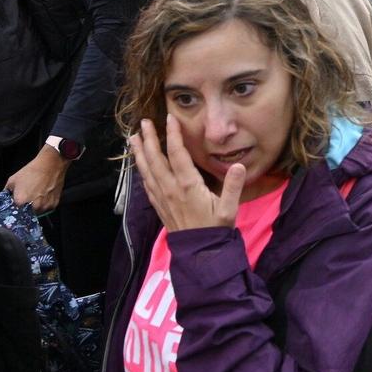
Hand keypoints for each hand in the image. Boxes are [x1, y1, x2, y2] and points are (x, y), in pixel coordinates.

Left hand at [7, 146, 69, 211]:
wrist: (50, 164)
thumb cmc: (30, 171)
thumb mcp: (12, 180)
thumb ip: (6, 192)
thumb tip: (5, 199)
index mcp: (20, 202)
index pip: (14, 211)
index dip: (14, 207)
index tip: (15, 203)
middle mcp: (33, 208)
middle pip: (26, 214)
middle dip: (24, 208)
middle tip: (26, 199)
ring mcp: (44, 207)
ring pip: (37, 213)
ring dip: (35, 208)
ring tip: (36, 197)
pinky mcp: (54, 205)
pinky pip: (46, 209)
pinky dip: (44, 205)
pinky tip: (43, 196)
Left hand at [133, 117, 244, 231]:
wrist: (199, 253)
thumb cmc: (215, 228)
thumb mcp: (229, 208)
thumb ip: (233, 186)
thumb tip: (238, 164)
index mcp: (188, 186)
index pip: (178, 155)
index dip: (173, 135)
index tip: (170, 118)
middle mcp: (171, 189)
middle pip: (156, 159)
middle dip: (149, 139)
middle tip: (143, 123)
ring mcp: (162, 197)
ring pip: (147, 170)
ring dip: (140, 153)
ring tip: (133, 138)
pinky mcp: (159, 205)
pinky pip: (146, 184)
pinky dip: (141, 170)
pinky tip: (140, 164)